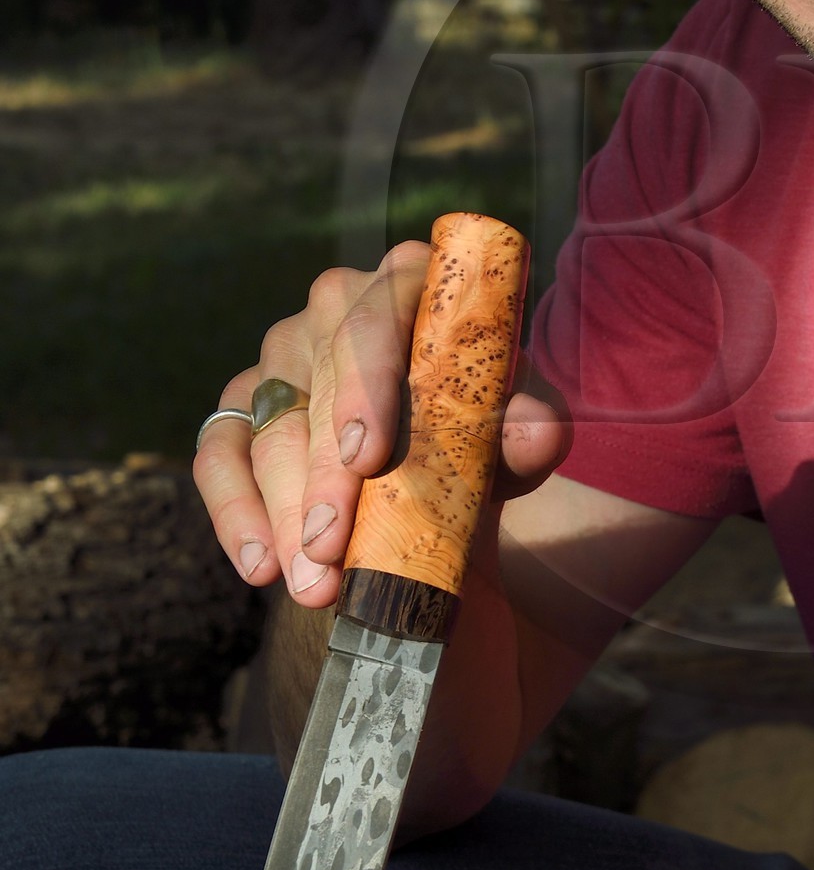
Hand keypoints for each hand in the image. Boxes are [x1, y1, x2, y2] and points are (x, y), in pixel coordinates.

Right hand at [193, 244, 569, 609]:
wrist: (441, 477)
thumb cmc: (481, 434)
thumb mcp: (515, 435)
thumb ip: (530, 427)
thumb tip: (538, 431)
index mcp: (408, 285)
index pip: (379, 317)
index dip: (367, 385)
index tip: (366, 458)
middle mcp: (336, 306)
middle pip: (319, 384)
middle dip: (323, 476)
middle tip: (332, 549)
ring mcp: (282, 355)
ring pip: (268, 428)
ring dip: (285, 512)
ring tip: (314, 583)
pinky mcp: (243, 408)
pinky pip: (219, 455)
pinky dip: (237, 515)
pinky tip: (262, 568)